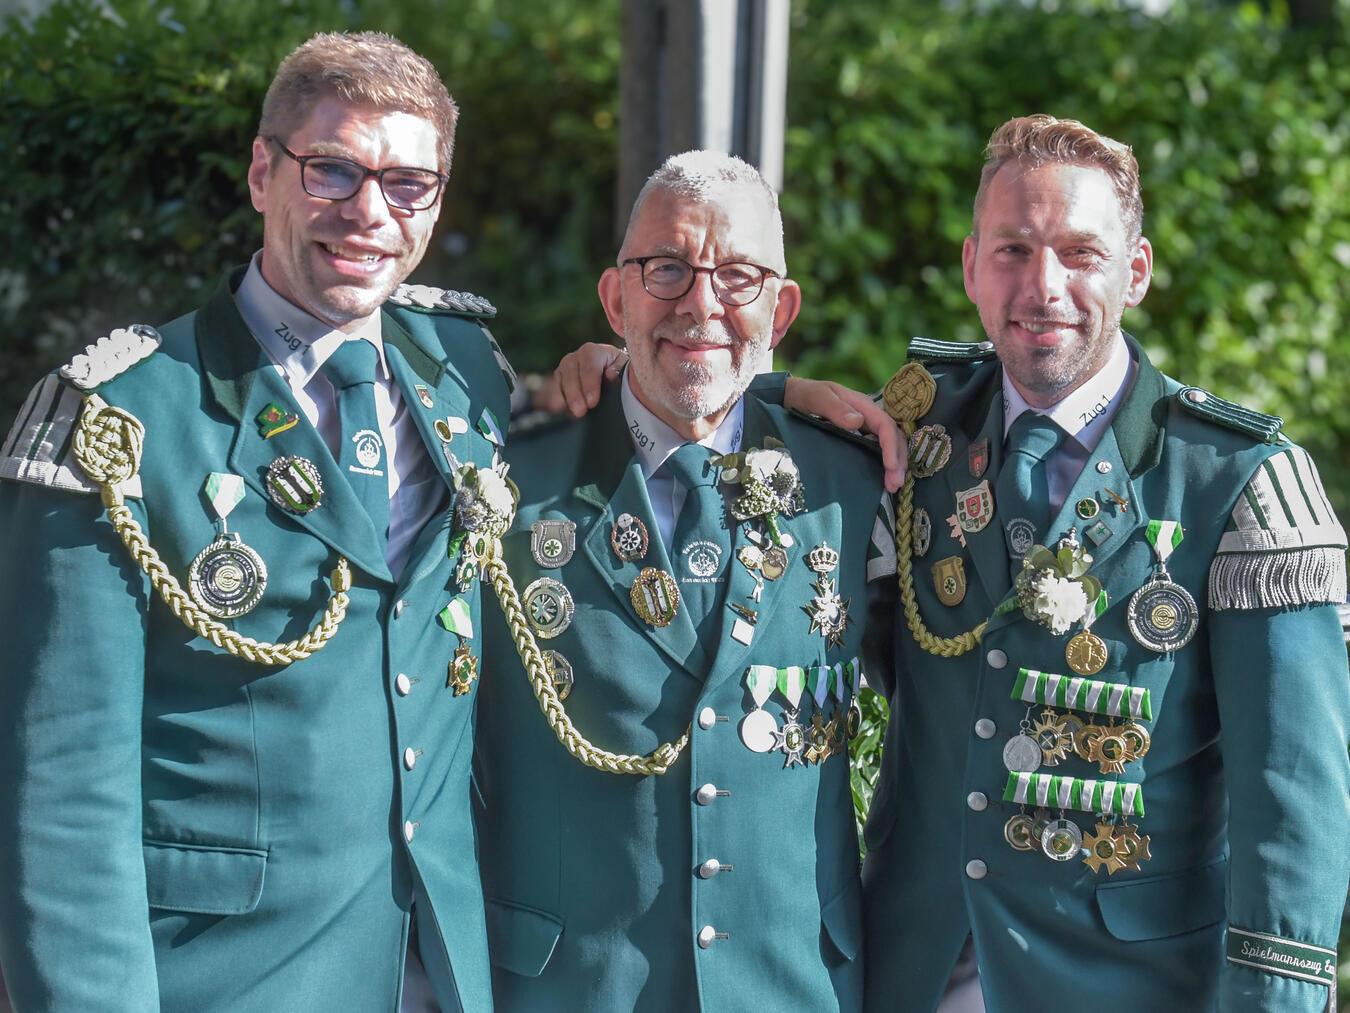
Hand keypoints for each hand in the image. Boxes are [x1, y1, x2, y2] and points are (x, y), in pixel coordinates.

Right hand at [535, 343, 627, 416]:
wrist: (610, 368)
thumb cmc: (618, 368)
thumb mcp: (624, 366)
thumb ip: (619, 369)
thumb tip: (610, 374)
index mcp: (593, 351)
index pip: (590, 365)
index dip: (590, 384)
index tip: (592, 402)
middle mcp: (577, 356)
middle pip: (572, 372)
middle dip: (575, 394)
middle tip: (580, 411)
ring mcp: (566, 367)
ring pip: (561, 379)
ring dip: (565, 397)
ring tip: (572, 413)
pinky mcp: (560, 378)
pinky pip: (555, 387)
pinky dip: (557, 397)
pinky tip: (559, 409)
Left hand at [784, 377, 906, 491]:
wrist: (796, 396)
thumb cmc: (807, 394)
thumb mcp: (818, 398)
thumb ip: (835, 408)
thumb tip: (857, 421)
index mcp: (863, 406)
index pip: (885, 425)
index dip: (891, 446)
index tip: (890, 466)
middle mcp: (869, 417)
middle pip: (894, 437)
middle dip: (898, 460)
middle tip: (896, 484)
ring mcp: (865, 427)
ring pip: (889, 444)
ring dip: (895, 465)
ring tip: (893, 486)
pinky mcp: (860, 436)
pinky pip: (877, 449)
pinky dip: (884, 464)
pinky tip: (883, 479)